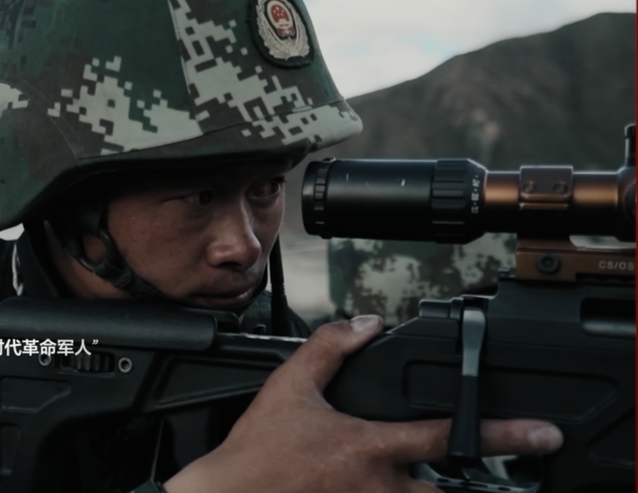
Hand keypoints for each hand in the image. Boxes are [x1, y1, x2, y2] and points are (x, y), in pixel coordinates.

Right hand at [164, 315, 562, 492]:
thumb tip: (367, 323)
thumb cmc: (257, 452)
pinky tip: (398, 489)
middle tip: (521, 480)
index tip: (543, 433)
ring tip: (466, 485)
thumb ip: (331, 348)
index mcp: (371, 447)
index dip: (504, 433)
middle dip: (491, 489)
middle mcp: (380, 489)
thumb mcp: (289, 386)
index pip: (449, 436)